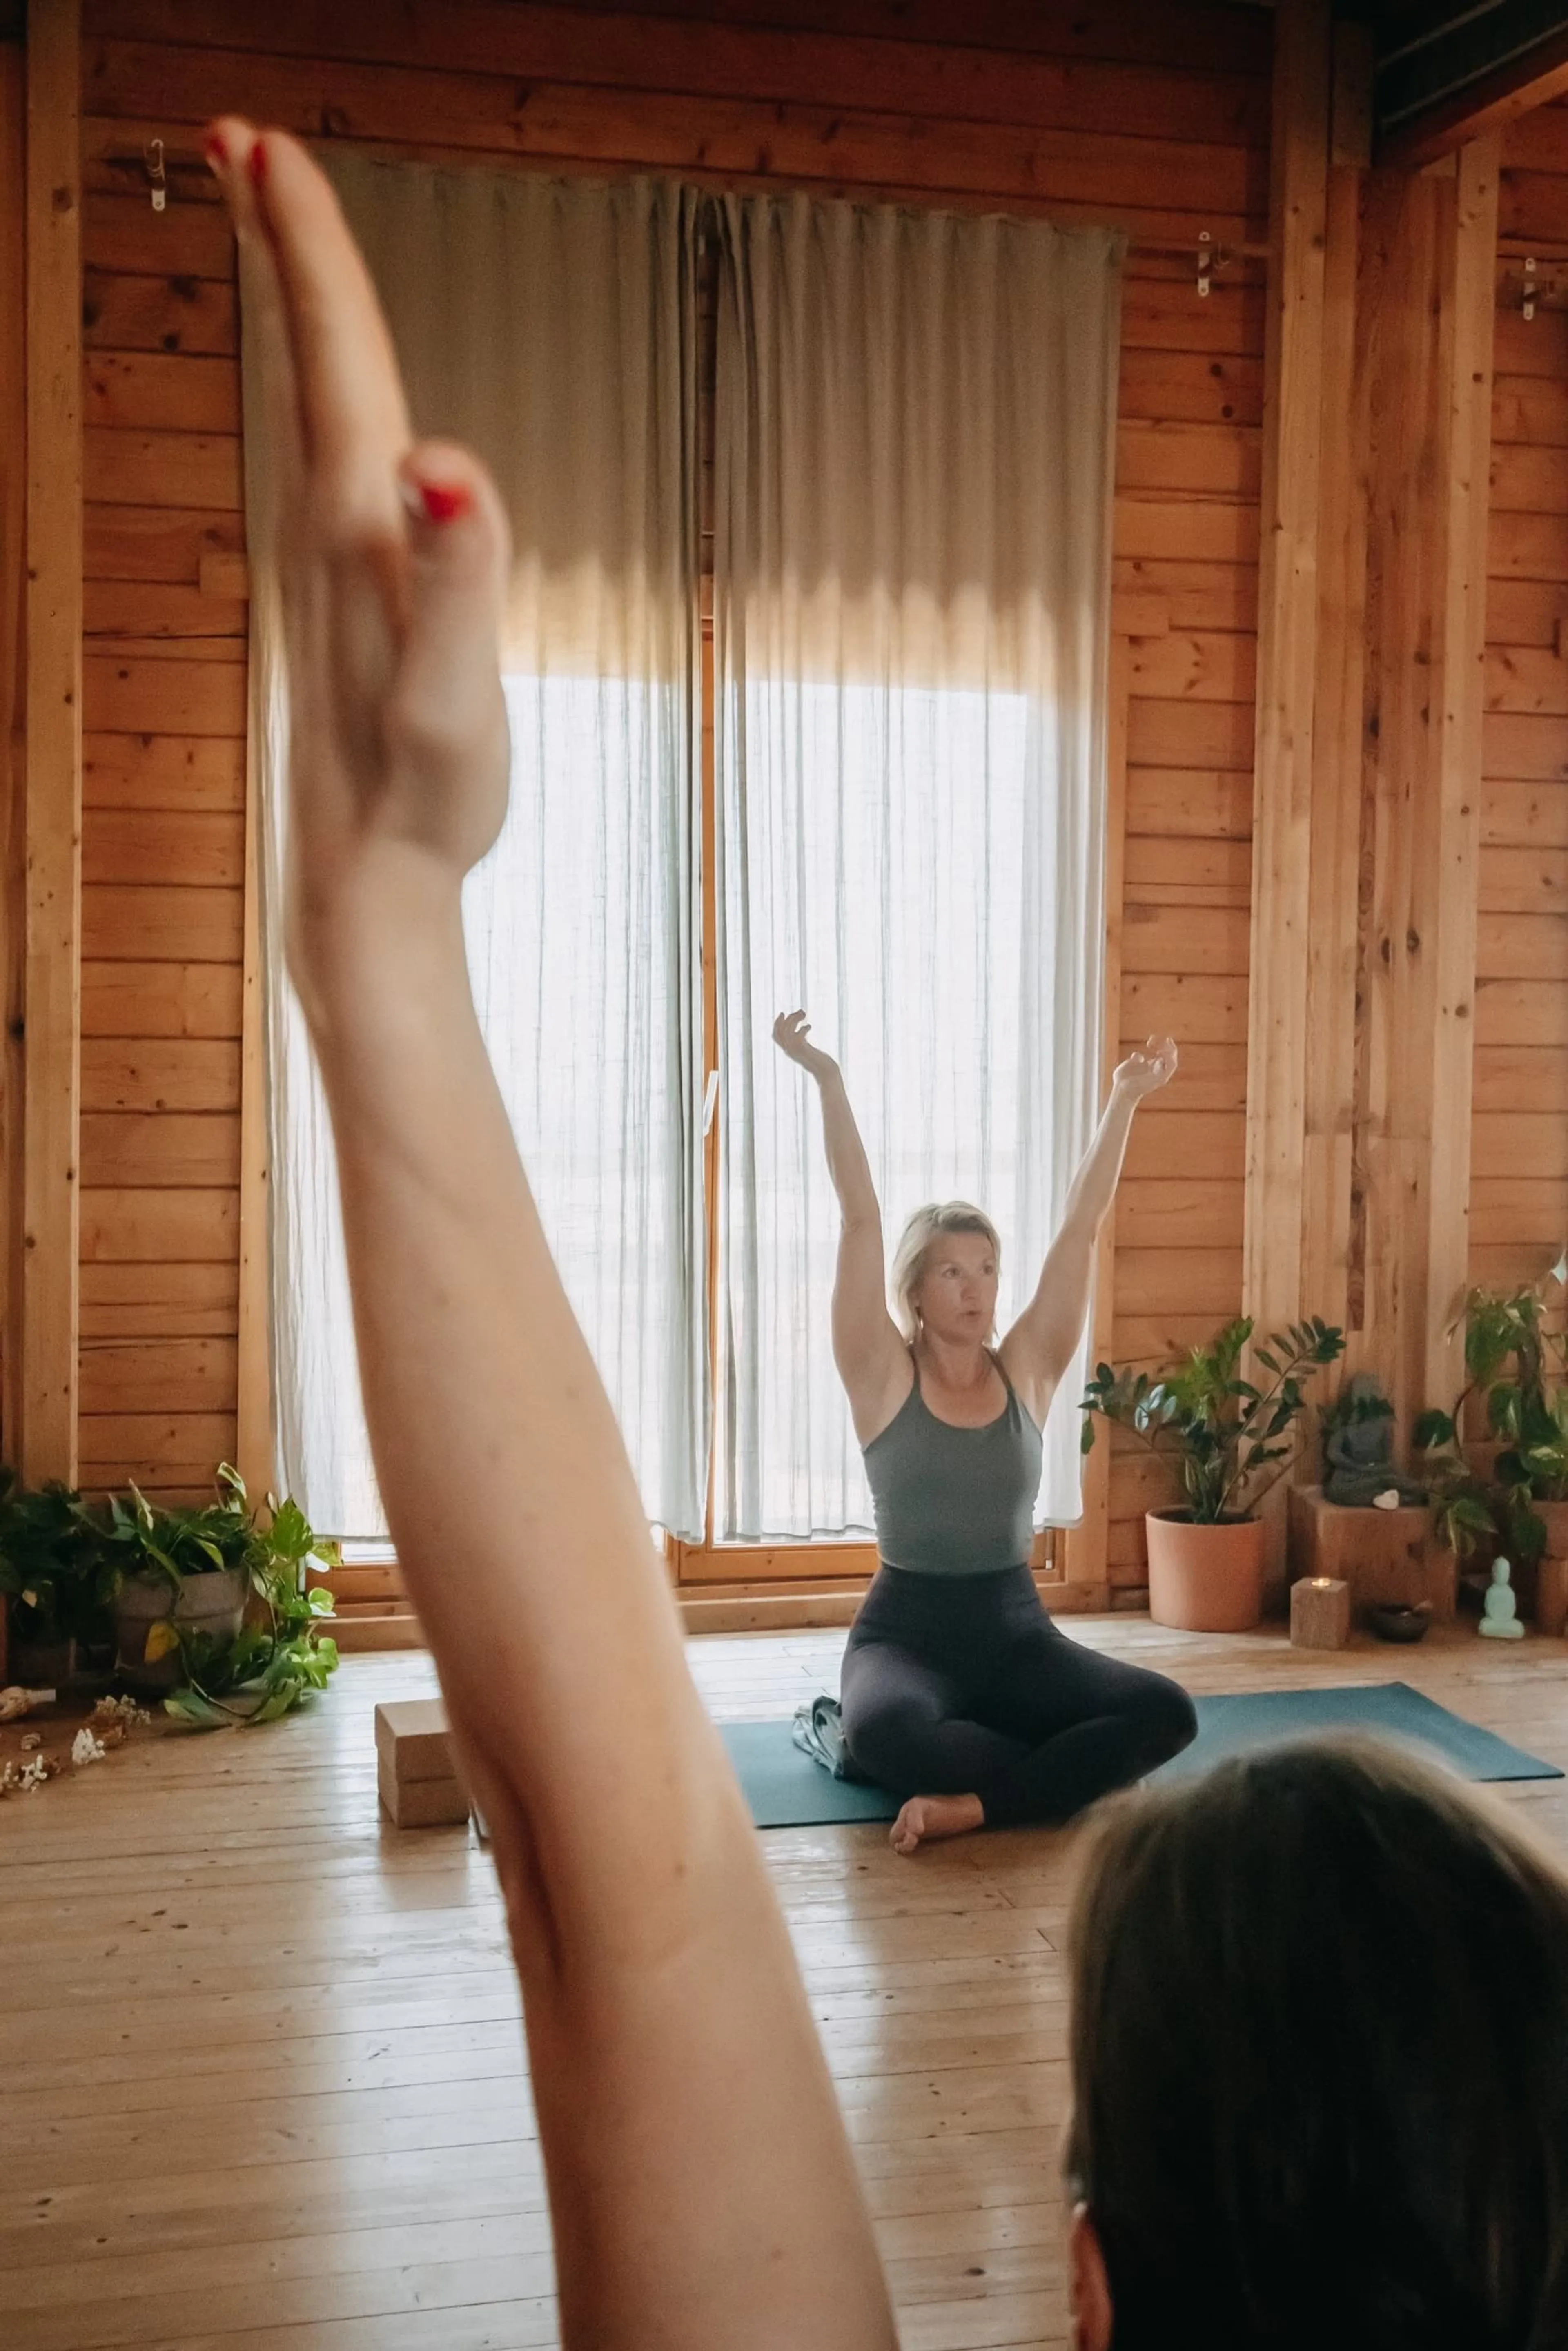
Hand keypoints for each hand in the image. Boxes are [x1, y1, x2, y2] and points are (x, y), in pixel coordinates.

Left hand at [203, 120, 511, 990]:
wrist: (369, 881)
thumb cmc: (422, 795)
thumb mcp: (455, 690)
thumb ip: (458, 574)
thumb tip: (444, 463)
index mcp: (359, 526)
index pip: (337, 358)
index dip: (310, 248)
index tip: (269, 143)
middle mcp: (327, 529)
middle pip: (303, 360)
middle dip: (280, 245)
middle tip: (239, 138)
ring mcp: (327, 564)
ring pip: (303, 405)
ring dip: (290, 314)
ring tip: (279, 234)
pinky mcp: (342, 598)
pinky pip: (322, 460)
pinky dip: (319, 399)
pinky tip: (334, 402)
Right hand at [773, 1009, 839, 1082]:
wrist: (827, 1073)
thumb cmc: (821, 1063)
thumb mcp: (809, 1051)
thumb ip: (803, 1043)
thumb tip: (803, 1033)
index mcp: (789, 1051)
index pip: (776, 1036)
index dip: (777, 1024)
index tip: (782, 1013)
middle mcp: (790, 1051)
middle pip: (780, 1031)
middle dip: (788, 1018)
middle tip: (800, 1011)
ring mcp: (796, 1051)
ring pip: (787, 1031)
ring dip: (794, 1019)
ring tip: (804, 1015)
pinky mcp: (803, 1050)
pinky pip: (797, 1036)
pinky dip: (802, 1028)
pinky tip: (809, 1026)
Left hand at [1112, 1035, 1177, 1101]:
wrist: (1121, 1089)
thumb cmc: (1122, 1080)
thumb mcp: (1127, 1065)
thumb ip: (1134, 1060)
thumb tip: (1138, 1054)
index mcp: (1151, 1067)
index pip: (1162, 1054)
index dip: (1158, 1044)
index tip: (1149, 1041)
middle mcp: (1157, 1071)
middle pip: (1170, 1057)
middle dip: (1168, 1046)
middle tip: (1164, 1039)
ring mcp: (1160, 1075)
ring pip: (1173, 1062)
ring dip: (1171, 1051)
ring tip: (1164, 1044)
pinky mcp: (1161, 1079)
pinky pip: (1170, 1067)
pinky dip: (1169, 1058)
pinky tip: (1161, 1052)